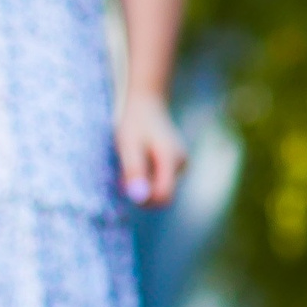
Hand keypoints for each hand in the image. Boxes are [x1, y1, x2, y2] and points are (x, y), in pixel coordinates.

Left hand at [115, 91, 185, 206]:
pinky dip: (145, 177)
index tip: (127, 187)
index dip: (145, 199)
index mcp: (171, 159)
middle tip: (125, 173)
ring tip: (131, 161)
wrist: (147, 106)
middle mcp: (181, 164)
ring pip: (159, 189)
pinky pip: (159, 181)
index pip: (163, 196)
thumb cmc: (135, 124)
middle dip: (141, 191)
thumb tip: (139, 198)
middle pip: (161, 195)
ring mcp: (181, 165)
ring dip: (141, 183)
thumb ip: (134, 171)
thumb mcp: (128, 147)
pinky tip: (139, 161)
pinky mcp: (176, 166)